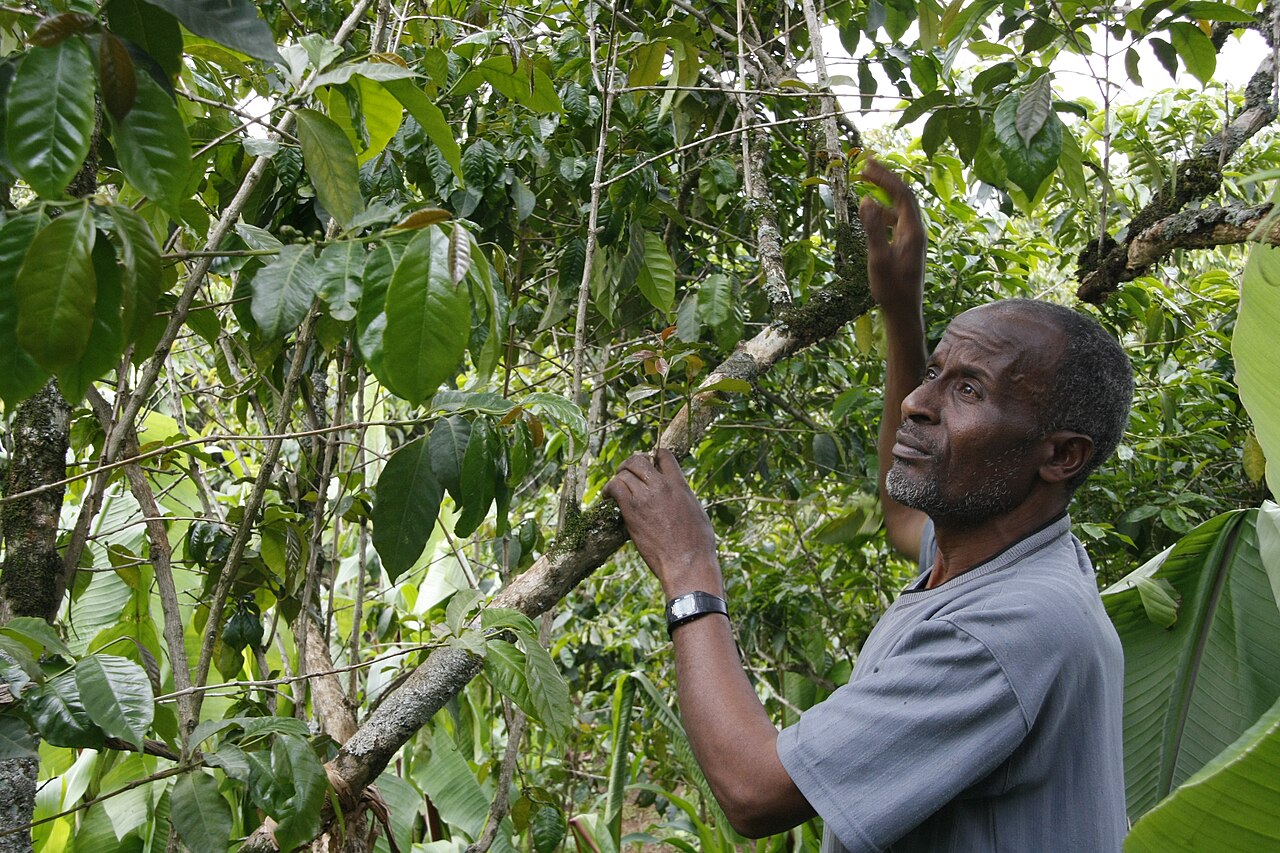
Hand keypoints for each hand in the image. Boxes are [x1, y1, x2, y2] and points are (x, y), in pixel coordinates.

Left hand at [603, 449, 722, 597]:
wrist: (687, 563)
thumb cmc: (698, 545)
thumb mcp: (697, 512)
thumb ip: (684, 497)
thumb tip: (678, 494)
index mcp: (680, 485)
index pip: (664, 455)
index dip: (653, 456)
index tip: (648, 464)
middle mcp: (662, 486)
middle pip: (638, 460)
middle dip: (630, 464)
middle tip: (626, 473)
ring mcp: (645, 497)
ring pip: (624, 473)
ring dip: (618, 478)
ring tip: (616, 487)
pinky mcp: (632, 511)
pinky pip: (615, 488)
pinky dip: (609, 490)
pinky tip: (608, 497)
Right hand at [859, 160, 925, 321]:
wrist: (904, 312)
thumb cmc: (891, 289)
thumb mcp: (878, 259)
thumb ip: (873, 229)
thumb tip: (867, 200)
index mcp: (913, 231)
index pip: (901, 194)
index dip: (885, 176)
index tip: (867, 165)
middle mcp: (916, 230)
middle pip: (904, 195)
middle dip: (886, 178)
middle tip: (866, 165)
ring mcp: (913, 238)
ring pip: (900, 206)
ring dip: (884, 192)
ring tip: (867, 182)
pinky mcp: (907, 245)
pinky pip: (897, 218)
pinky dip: (884, 209)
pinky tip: (872, 211)